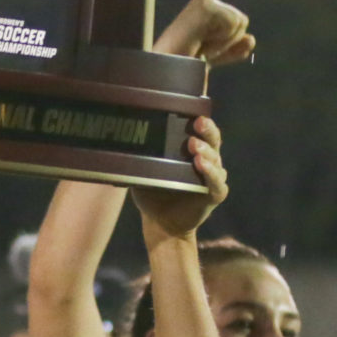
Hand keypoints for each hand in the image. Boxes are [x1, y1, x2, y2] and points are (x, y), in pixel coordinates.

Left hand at [133, 117, 228, 239]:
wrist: (160, 223)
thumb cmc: (152, 194)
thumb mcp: (143, 171)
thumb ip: (138, 156)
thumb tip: (120, 138)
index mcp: (193, 151)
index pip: (202, 131)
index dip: (201, 121)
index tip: (193, 113)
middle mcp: (207, 161)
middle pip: (213, 140)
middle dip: (207, 130)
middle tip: (197, 123)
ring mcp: (213, 177)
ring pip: (215, 159)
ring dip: (205, 151)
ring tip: (193, 145)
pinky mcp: (215, 194)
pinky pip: (216, 181)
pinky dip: (210, 172)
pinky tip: (200, 164)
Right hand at [152, 0, 255, 65]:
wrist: (164, 76)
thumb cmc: (180, 71)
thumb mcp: (210, 59)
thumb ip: (230, 49)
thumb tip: (251, 39)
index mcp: (202, 13)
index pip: (236, 25)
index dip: (227, 47)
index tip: (204, 56)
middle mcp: (203, 1)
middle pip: (242, 21)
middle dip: (226, 43)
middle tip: (200, 51)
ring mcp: (204, 0)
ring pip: (240, 22)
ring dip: (222, 43)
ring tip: (198, 48)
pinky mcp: (205, 3)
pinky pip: (233, 23)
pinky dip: (220, 39)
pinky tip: (200, 43)